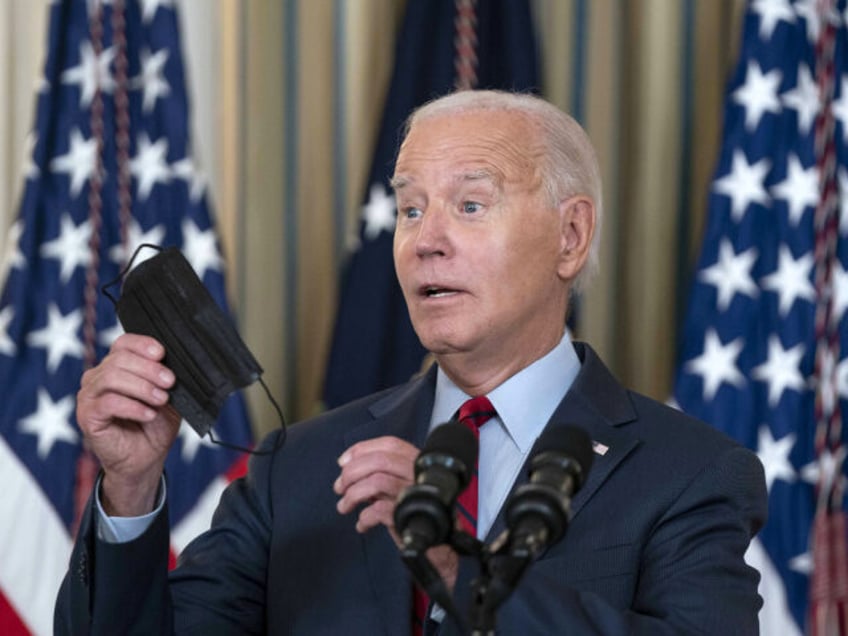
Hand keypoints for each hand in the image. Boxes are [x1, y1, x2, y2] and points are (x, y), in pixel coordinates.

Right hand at [76, 333, 180, 515]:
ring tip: (161, 399)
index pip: (123, 343)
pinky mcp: (87, 416)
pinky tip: (148, 414)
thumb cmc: (154, 425)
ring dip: (142, 387)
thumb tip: (177, 362)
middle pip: (119, 359)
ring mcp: (89, 396)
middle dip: (149, 369)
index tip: (162, 354)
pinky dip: (133, 406)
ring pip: (111, 377)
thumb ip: (166, 378)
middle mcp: (98, 377)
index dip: (142, 344)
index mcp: (116, 367)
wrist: (146, 458)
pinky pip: (108, 403)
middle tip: (169, 382)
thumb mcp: (167, 396)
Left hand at [333, 436, 459, 589]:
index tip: (343, 461)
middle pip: (380, 461)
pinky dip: (364, 517)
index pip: (390, 444)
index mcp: (417, 462)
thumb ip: (380, 472)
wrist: (438, 544)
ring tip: (345, 506)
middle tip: (340, 487)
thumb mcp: (399, 485)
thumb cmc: (414, 511)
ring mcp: (415, 494)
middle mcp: (418, 474)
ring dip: (352, 495)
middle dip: (352, 472)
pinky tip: (362, 524)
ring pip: (377, 482)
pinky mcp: (409, 516)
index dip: (362, 449)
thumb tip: (346, 465)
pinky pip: (378, 510)